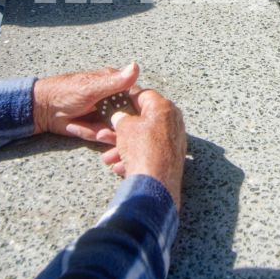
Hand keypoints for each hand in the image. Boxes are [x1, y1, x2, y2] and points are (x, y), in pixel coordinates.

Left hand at [33, 62, 139, 142]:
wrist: (43, 109)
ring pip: (119, 129)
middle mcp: (114, 99)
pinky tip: (82, 129)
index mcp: (115, 84)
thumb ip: (115, 82)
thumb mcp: (91, 88)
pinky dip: (96, 136)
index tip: (138, 119)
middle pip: (130, 117)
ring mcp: (106, 115)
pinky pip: (105, 136)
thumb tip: (135, 66)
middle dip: (124, 127)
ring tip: (96, 132)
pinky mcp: (98, 128)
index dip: (139, 109)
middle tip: (109, 130)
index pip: (136, 97)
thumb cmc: (65, 92)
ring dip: (110, 135)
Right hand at [99, 89, 186, 207]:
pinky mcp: (172, 156)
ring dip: (123, 147)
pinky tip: (120, 167)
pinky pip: (150, 152)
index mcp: (163, 107)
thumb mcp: (124, 127)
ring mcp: (174, 140)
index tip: (114, 106)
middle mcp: (172, 120)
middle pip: (142, 120)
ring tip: (108, 157)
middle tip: (105, 135)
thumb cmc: (142, 149)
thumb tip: (119, 116)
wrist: (156, 183)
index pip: (143, 95)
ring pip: (143, 139)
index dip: (126, 99)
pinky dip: (134, 157)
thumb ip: (120, 117)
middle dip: (120, 130)